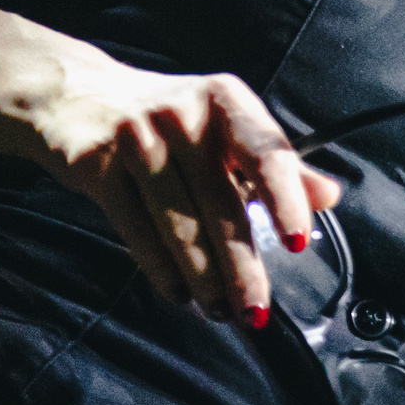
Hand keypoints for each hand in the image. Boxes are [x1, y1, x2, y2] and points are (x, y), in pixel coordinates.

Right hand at [23, 46, 340, 323]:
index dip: (286, 200)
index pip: (266, 155)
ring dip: (203, 278)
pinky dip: (161, 270)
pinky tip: (179, 294)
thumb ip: (275, 165)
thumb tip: (329, 197)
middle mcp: (183, 115)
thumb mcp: (225, 126)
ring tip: (221, 310)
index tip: (297, 243)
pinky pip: (136, 231)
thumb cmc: (167, 117)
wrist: (75, 93)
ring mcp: (137, 138)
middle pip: (222, 203)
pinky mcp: (96, 165)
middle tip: (257, 311)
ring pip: (179, 225)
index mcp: (226, 101)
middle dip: (242, 266)